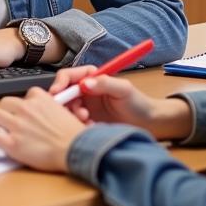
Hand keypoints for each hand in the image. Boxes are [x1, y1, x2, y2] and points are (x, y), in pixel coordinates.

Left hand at [0, 88, 84, 171]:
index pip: (24, 95)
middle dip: (6, 112)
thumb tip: (45, 114)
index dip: (24, 105)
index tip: (25, 113)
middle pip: (5, 102)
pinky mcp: (11, 142)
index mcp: (40, 98)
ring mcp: (17, 125)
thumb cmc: (74, 136)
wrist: (76, 150)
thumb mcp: (65, 112)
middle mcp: (26, 108)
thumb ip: (51, 108)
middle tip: (9, 121)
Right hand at [48, 66, 190, 140]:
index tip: (57, 93)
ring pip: (67, 110)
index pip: (68, 76)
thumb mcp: (123, 90)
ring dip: (74, 116)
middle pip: (63, 94)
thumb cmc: (139, 104)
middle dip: (67, 104)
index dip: (60, 83)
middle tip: (80, 114)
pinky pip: (73, 123)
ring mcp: (84, 107)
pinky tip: (92, 129)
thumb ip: (104, 83)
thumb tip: (84, 84)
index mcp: (91, 78)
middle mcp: (85, 91)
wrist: (148, 125)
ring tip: (89, 122)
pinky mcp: (86, 122)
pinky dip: (78, 126)